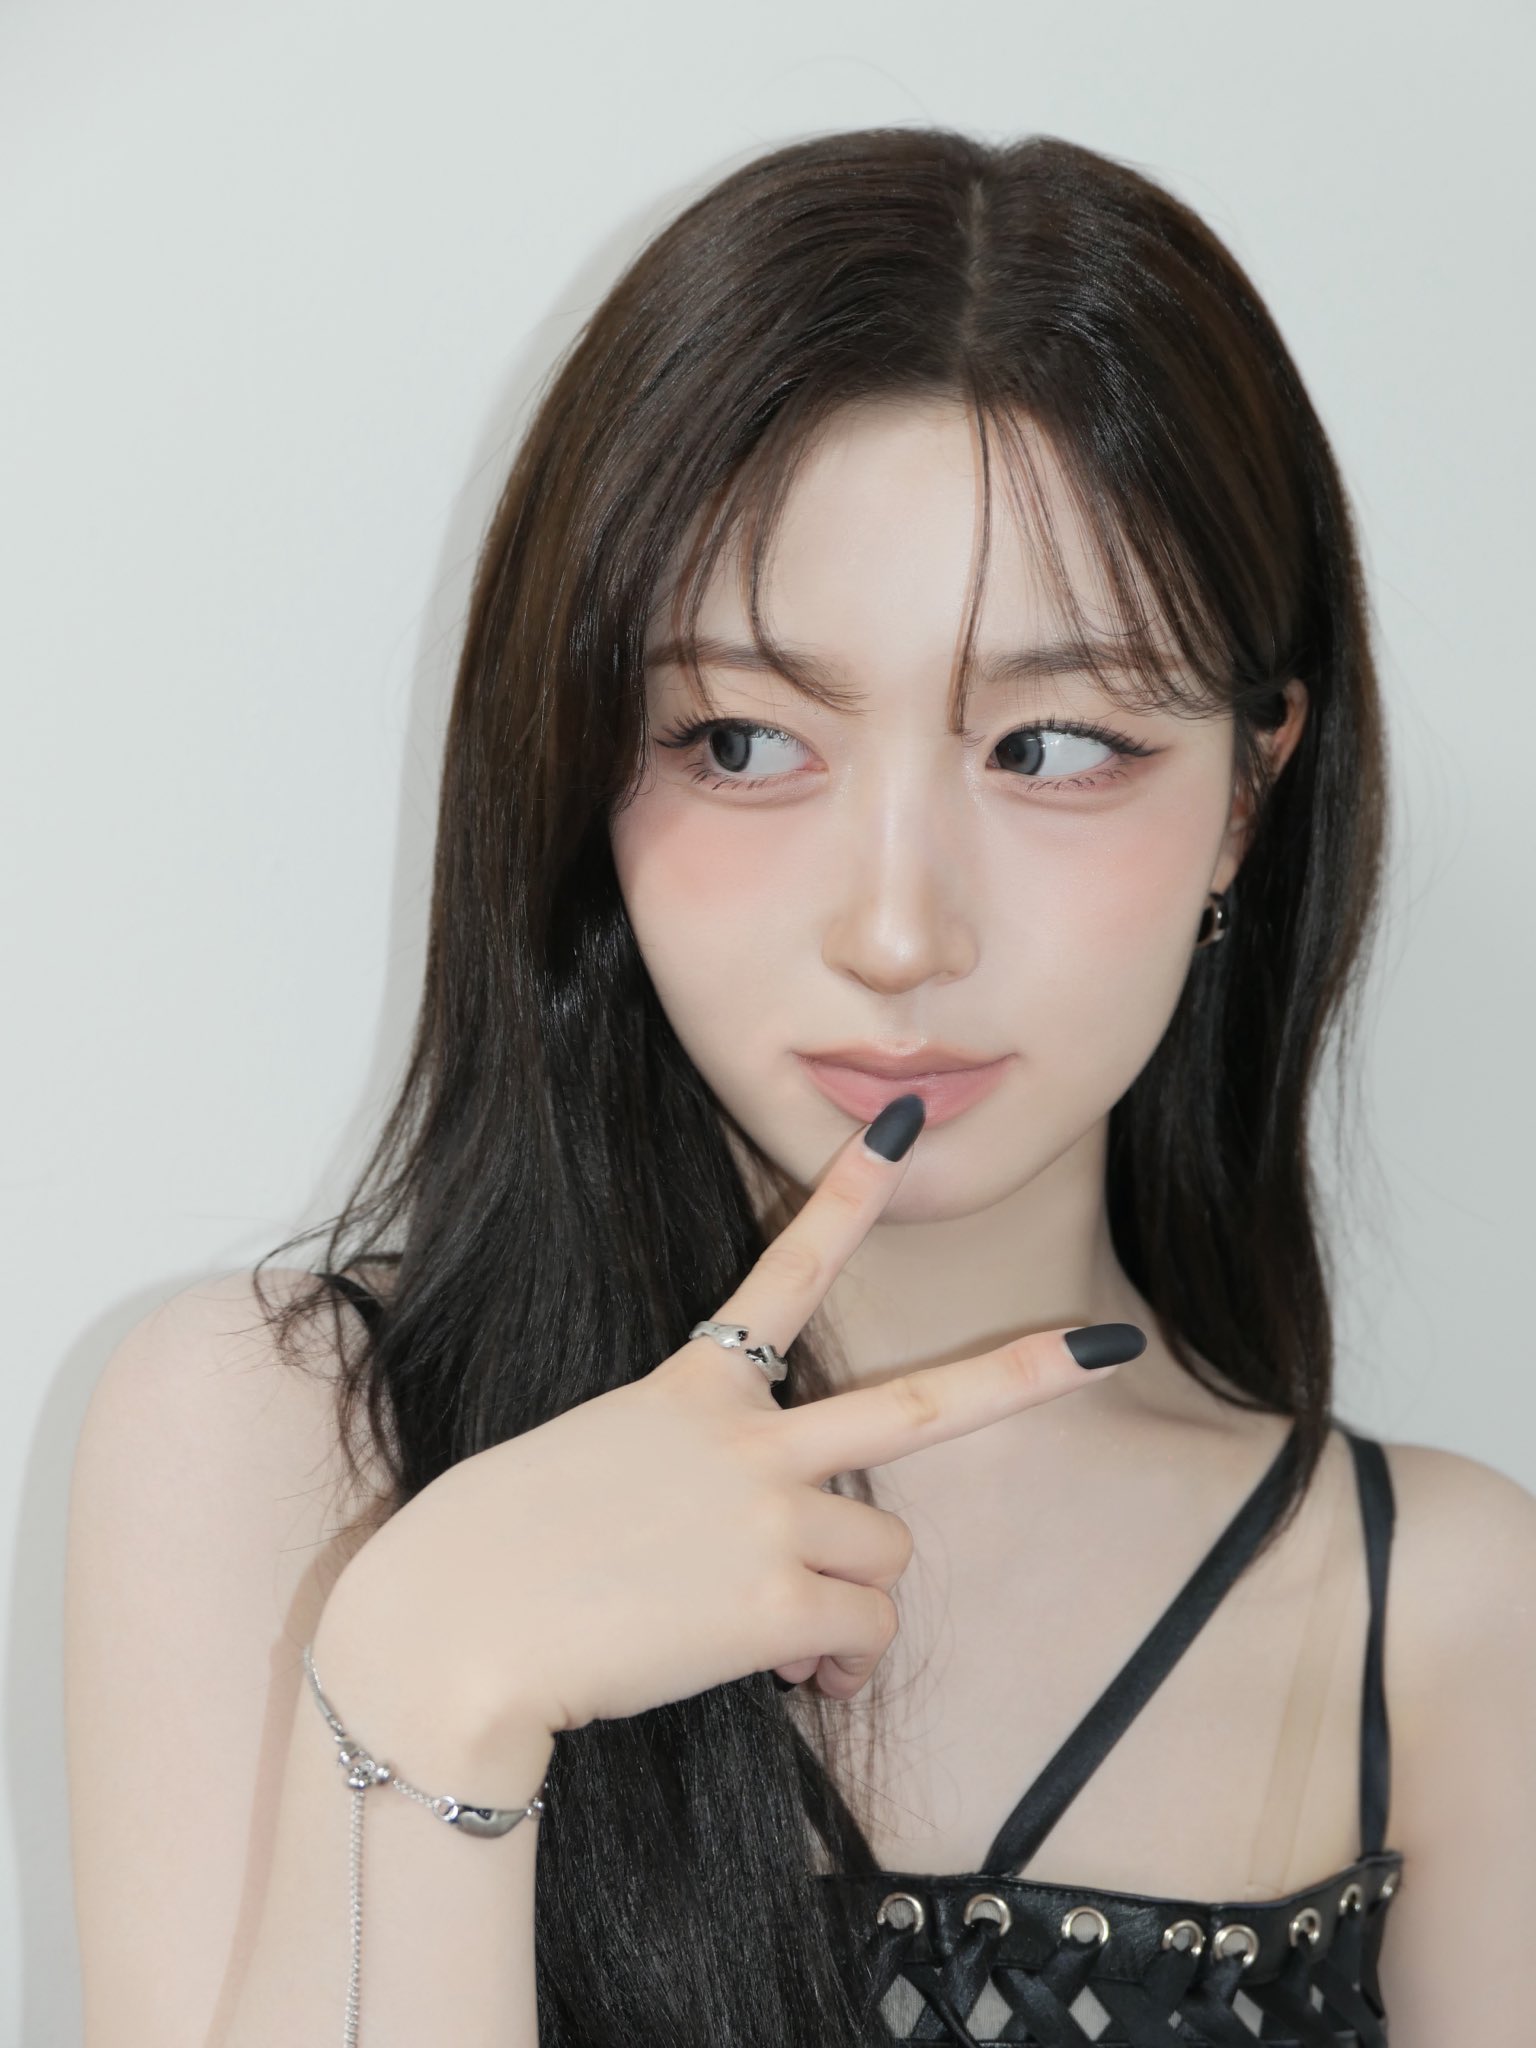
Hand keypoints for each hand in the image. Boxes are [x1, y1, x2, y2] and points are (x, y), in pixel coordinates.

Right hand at [323, 1096, 1142, 1748]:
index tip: (895, 1130)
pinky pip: (861, 1638)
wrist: (451, 1627)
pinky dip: (834, 1671)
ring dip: (847, 1602)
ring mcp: (767, 1516)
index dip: (844, 1198)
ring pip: (883, 1557)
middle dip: (1024, 1373)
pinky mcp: (773, 1601)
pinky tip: (782, 1681)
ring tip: (784, 1638)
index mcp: (693, 1389)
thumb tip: (778, 1561)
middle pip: (917, 1409)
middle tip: (1107, 1344)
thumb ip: (697, 1480)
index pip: (784, 1273)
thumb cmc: (496, 1549)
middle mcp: (748, 1440)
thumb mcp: (595, 1465)